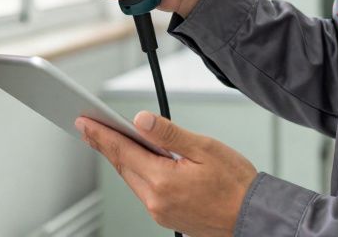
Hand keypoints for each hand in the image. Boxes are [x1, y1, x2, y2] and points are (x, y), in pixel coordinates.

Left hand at [77, 112, 256, 236]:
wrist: (253, 217)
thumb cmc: (236, 184)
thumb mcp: (204, 148)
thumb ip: (169, 134)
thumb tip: (141, 120)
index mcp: (163, 181)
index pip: (122, 151)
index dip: (100, 134)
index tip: (84, 122)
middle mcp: (156, 201)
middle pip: (122, 166)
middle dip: (105, 144)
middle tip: (88, 126)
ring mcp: (160, 212)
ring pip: (132, 179)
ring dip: (121, 158)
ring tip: (109, 138)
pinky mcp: (167, 217)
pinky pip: (144, 190)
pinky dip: (136, 172)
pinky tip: (137, 160)